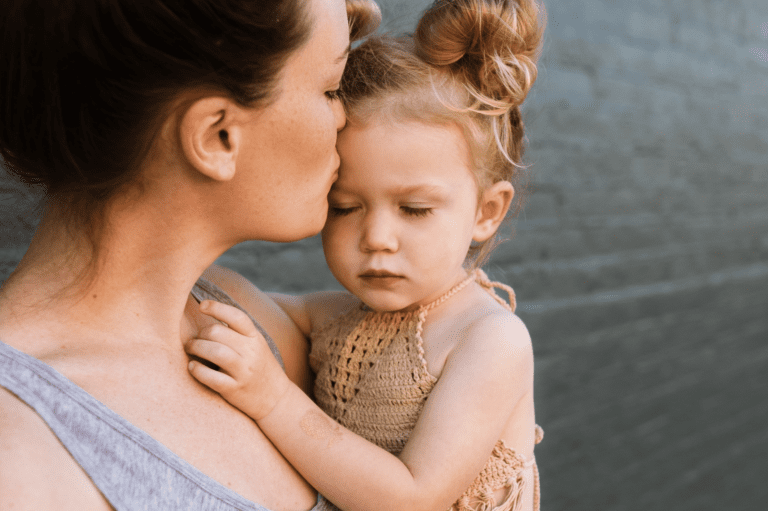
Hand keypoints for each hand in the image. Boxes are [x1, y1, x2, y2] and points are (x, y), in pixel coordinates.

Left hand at [185, 300, 290, 420]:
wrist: (276, 399)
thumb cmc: (260, 368)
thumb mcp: (256, 346)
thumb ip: (238, 333)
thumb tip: (210, 317)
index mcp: (256, 338)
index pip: (236, 316)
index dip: (217, 308)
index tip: (202, 306)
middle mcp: (251, 352)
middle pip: (217, 332)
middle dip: (200, 334)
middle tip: (194, 339)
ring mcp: (243, 371)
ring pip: (214, 351)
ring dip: (196, 347)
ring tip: (190, 349)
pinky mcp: (234, 389)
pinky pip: (211, 377)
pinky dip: (197, 370)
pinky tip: (192, 366)